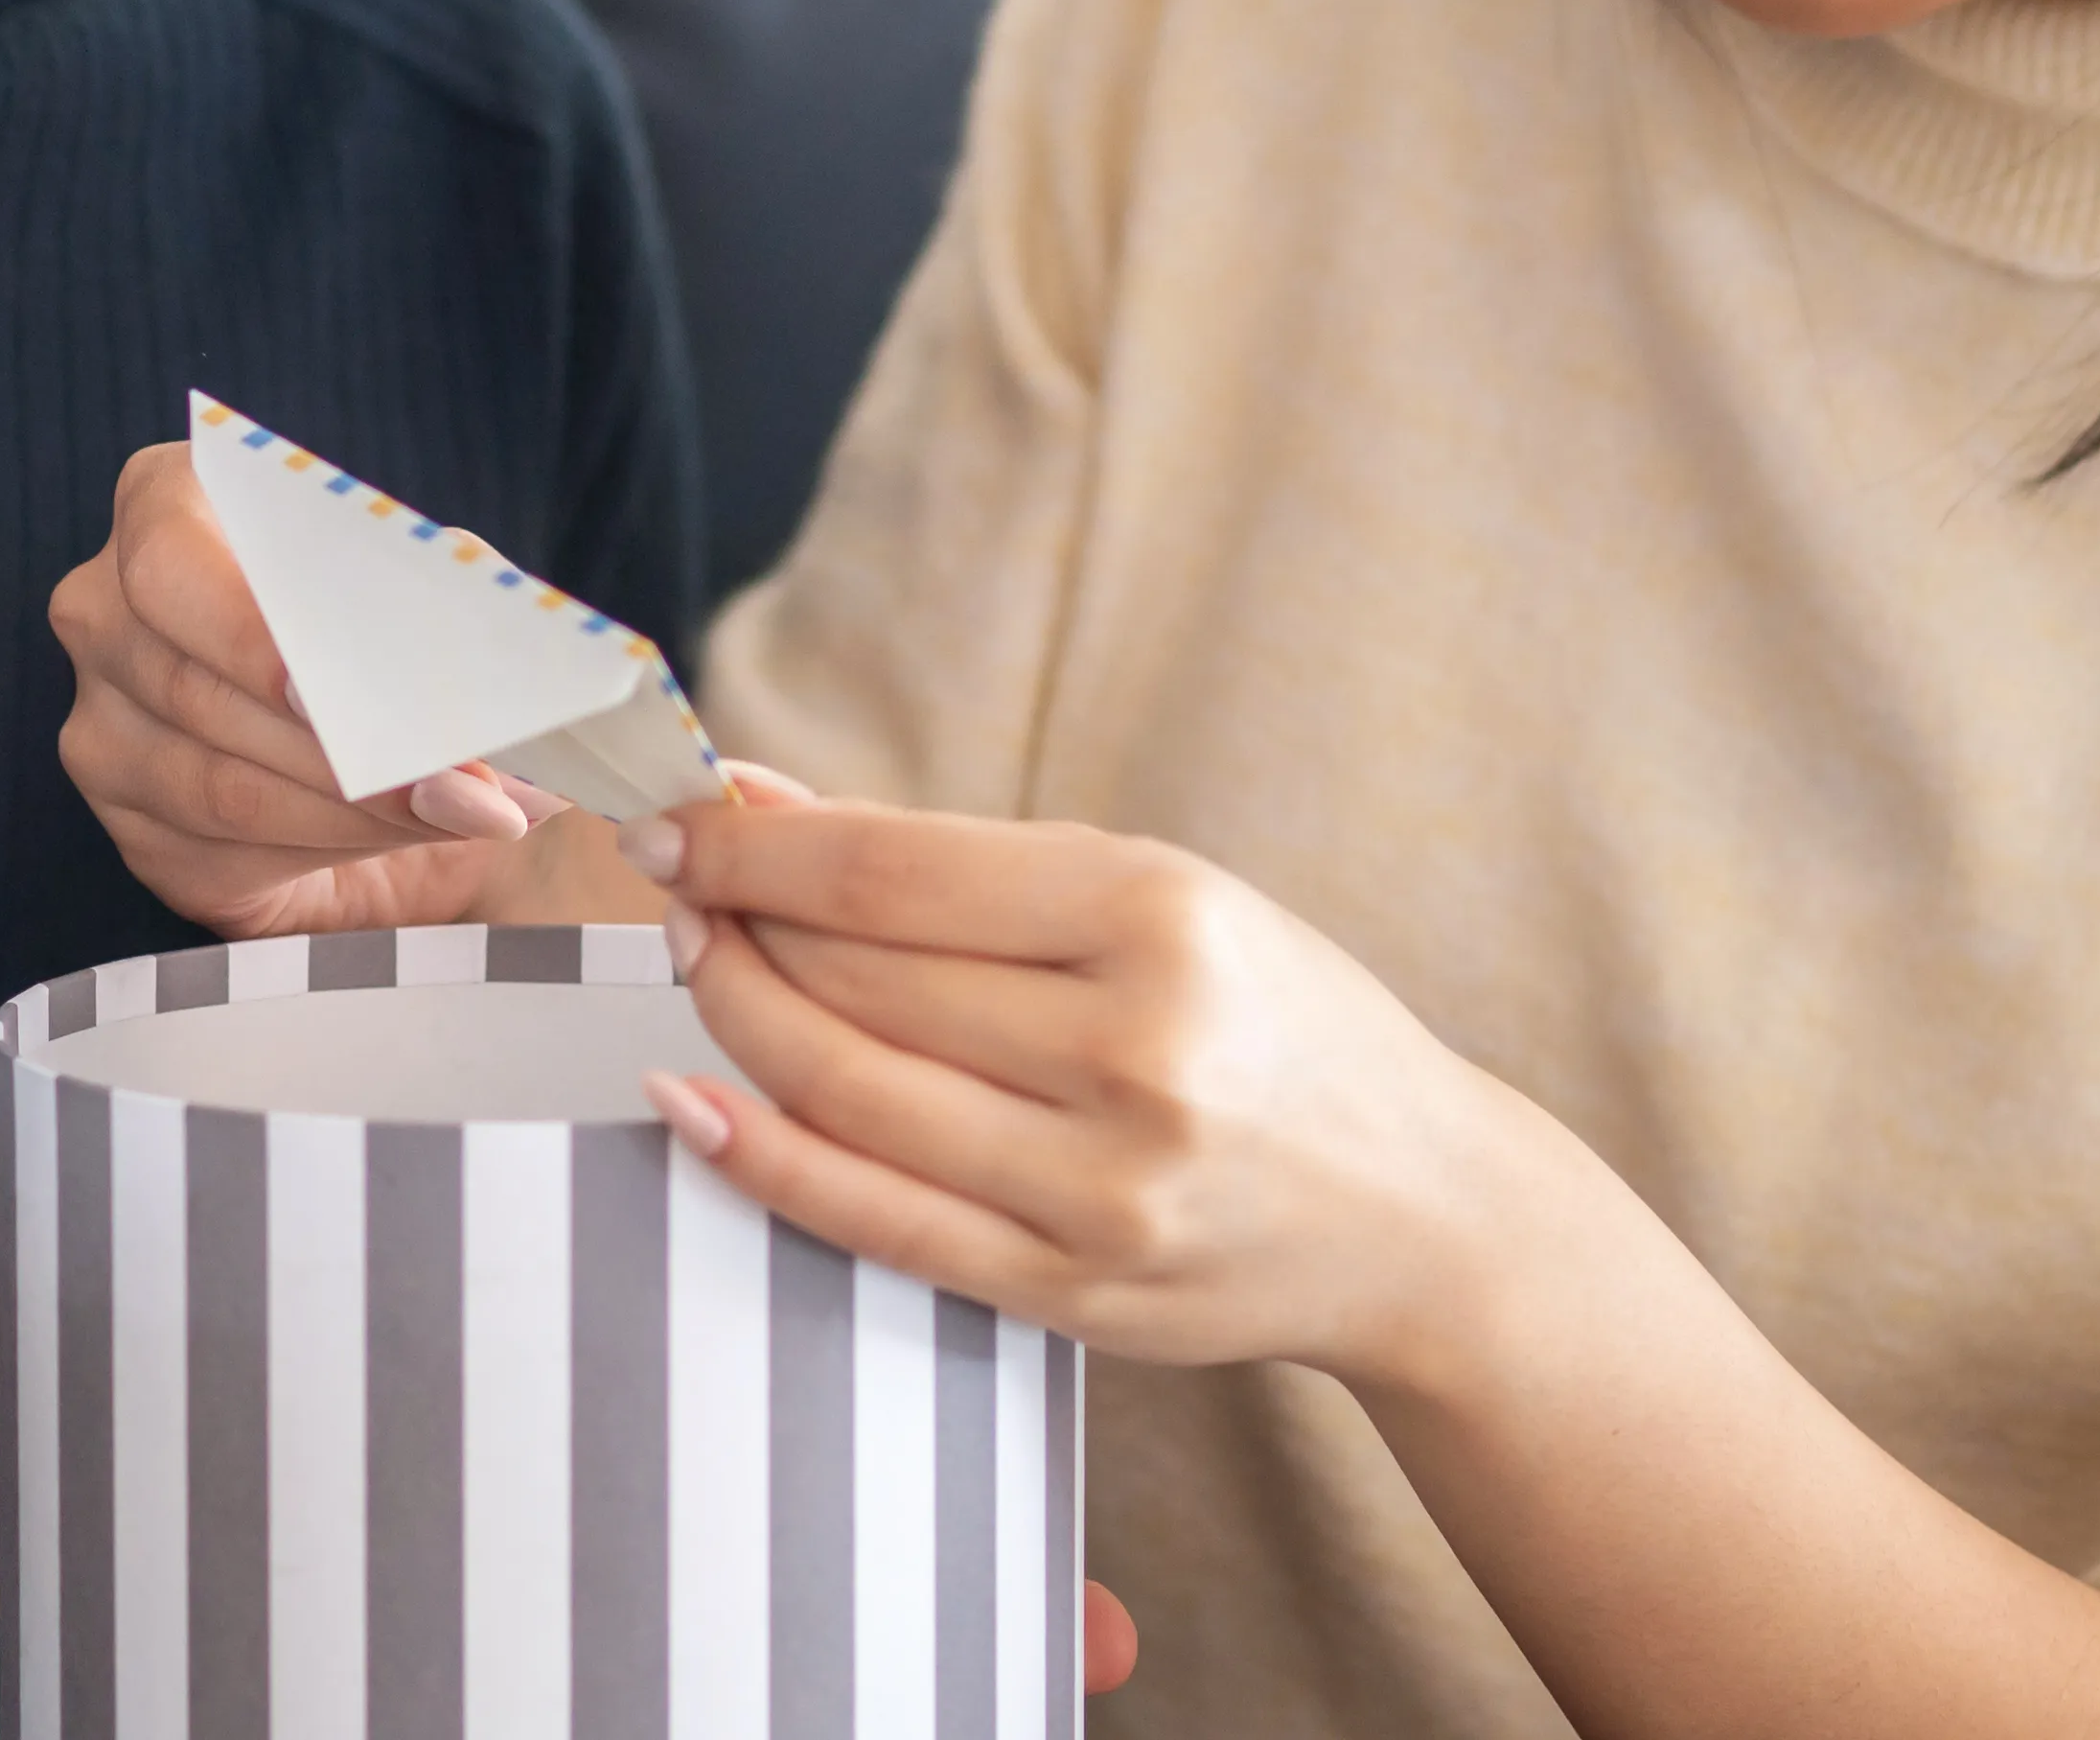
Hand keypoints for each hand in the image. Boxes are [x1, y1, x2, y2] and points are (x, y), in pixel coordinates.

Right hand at [51, 435, 548, 938]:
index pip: (165, 559)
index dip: (243, 631)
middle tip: (458, 776)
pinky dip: (335, 850)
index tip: (324, 689)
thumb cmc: (399, 638)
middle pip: (195, 689)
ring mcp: (105, 731)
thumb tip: (479, 619)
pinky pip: (225, 855)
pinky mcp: (138, 834)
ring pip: (220, 787)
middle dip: (342, 745)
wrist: (393, 752)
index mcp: (164, 508)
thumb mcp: (435, 584)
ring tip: (463, 808)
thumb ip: (448, 584)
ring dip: (358, 808)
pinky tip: (405, 835)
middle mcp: (107, 612)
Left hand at [616, 798, 1514, 1379]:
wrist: (1423, 1215)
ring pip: (847, 1093)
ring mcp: (1101, 1191)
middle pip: (856, 980)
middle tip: (676, 890)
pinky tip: (692, 1099)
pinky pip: (875, 1220)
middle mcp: (1134, 1056)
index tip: (680, 821)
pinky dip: (762, 1156)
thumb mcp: (1165, 893)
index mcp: (1161, 921)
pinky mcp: (1073, 1292)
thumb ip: (963, 861)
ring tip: (693, 967)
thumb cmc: (1280, 1023)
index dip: (757, 848)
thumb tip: (764, 808)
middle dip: (736, 924)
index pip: (894, 873)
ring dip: (734, 1021)